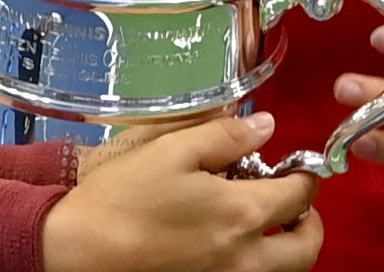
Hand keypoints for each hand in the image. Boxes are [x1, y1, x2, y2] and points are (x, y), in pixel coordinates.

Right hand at [42, 112, 322, 271]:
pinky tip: (232, 243)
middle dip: (309, 222)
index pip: (300, 196)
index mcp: (241, 215)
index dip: (306, 175)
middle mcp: (243, 260)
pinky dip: (256, 265)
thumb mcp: (174, 149)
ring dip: (286, 248)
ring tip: (264, 222)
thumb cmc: (123, 197)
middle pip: (305, 250)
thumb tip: (267, 126)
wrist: (75, 252)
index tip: (296, 164)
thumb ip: (227, 136)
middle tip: (293, 201)